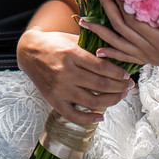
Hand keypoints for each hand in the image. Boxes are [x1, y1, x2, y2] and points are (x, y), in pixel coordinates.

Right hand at [17, 28, 134, 125]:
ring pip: (92, 101)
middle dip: (120, 87)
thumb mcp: (72, 39)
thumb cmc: (54, 43)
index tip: (127, 75)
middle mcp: (65, 72)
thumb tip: (116, 58)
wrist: (29, 51)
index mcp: (71, 53)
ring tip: (120, 97)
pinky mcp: (52, 100)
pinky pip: (73, 115)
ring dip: (111, 101)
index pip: (102, 67)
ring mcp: (59, 88)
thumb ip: (91, 48)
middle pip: (100, 85)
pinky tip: (101, 116)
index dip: (118, 73)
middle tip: (129, 86)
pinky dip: (89, 118)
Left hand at [81, 0, 158, 79]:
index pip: (133, 18)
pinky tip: (99, 52)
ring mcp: (150, 57)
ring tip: (84, 22)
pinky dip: (112, 54)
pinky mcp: (152, 61)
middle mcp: (151, 50)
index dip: (119, 1)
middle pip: (122, 27)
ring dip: (101, 31)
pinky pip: (127, 58)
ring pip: (119, 43)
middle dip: (106, 9)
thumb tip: (158, 14)